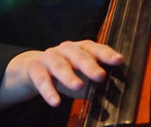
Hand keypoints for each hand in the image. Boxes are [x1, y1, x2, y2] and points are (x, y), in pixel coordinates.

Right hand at [0, 40, 123, 110]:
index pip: (94, 48)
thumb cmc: (63, 72)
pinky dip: (49, 91)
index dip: (106, 53)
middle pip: (79, 55)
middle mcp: (66, 49)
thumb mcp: (80, 76)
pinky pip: (42, 79)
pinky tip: (55, 102)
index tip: (119, 60)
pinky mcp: (35, 68)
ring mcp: (50, 56)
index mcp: (80, 49)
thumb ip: (93, 83)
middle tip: (101, 76)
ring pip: (60, 65)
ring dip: (69, 75)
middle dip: (90, 65)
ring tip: (78, 86)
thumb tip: (110, 94)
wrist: (31, 69)